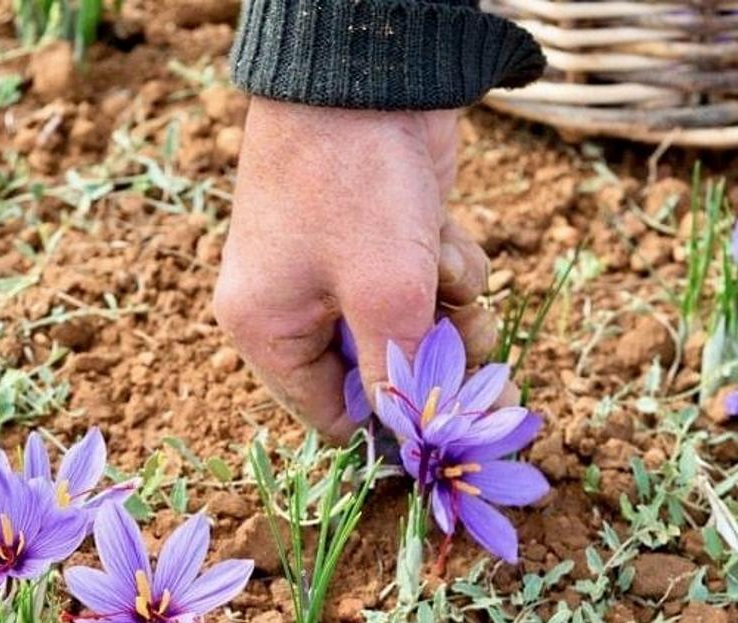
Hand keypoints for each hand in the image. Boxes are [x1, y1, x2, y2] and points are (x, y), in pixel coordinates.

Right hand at [215, 98, 494, 439]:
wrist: (367, 71)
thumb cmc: (354, 184)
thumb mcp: (382, 293)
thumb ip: (397, 375)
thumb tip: (411, 435)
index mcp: (267, 330)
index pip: (329, 416)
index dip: (390, 424)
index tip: (446, 421)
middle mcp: (294, 306)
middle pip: (377, 373)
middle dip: (429, 357)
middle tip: (470, 343)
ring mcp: (337, 270)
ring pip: (411, 326)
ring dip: (446, 308)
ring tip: (447, 273)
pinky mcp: (380, 240)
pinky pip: (422, 283)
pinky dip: (443, 266)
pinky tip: (441, 231)